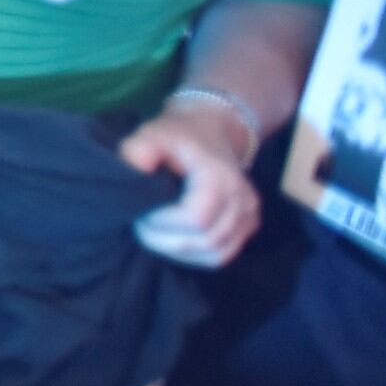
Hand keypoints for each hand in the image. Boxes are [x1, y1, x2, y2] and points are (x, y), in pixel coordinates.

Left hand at [121, 97, 262, 267]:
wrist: (210, 130)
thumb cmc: (176, 135)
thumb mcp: (151, 134)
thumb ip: (138, 150)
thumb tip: (135, 169)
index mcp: (221, 178)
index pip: (195, 219)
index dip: (163, 223)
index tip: (140, 213)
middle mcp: (243, 200)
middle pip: (207, 241)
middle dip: (166, 240)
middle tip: (140, 225)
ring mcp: (249, 216)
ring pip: (216, 255)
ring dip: (179, 251)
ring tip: (154, 233)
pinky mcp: (248, 227)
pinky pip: (222, 255)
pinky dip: (194, 255)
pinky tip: (172, 240)